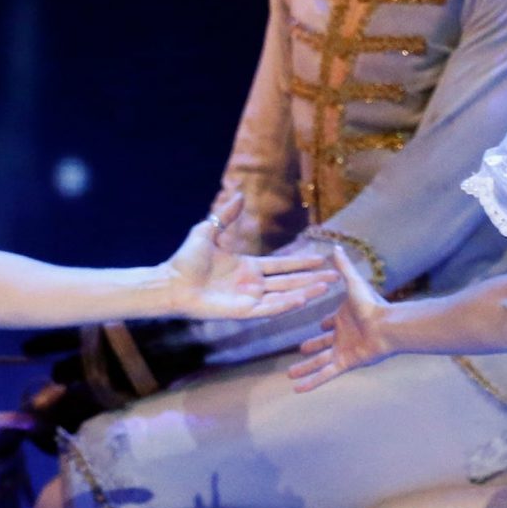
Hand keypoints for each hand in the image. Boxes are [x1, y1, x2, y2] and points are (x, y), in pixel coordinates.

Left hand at [162, 190, 334, 320]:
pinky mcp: (243, 311)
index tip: (320, 258)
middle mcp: (253, 284)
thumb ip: (226, 216)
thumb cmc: (186, 260)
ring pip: (285, 295)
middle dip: (312, 279)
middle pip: (290, 281)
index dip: (301, 262)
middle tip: (335, 277)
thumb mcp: (208, 230)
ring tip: (326, 287)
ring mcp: (249, 299)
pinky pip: (269, 309)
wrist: (171, 282)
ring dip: (306, 292)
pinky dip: (286, 304)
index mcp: (248, 267)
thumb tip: (240, 195)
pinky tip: (303, 299)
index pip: (282, 265)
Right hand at [287, 248, 397, 390]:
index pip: (330, 324)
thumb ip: (344, 267)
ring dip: (305, 369)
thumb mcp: (353, 283)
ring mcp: (343, 351)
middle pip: (322, 345)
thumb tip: (336, 246)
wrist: (387, 326)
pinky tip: (298, 389)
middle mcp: (343, 336)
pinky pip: (325, 374)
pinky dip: (312, 382)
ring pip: (319, 362)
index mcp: (343, 319)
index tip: (316, 328)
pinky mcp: (345, 363)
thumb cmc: (372, 305)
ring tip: (290, 375)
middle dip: (310, 350)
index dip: (323, 327)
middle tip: (298, 353)